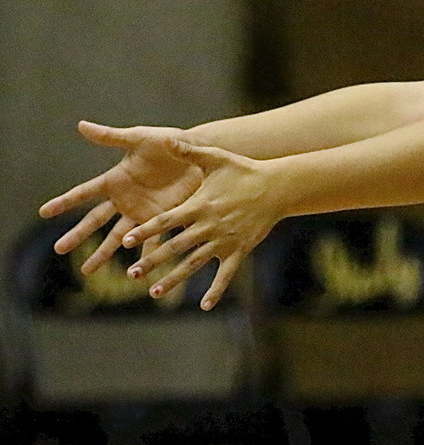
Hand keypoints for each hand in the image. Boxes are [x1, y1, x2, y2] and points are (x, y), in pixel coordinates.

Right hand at [39, 122, 202, 273]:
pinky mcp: (164, 220)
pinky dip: (145, 257)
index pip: (84, 193)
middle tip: (58, 249)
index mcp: (116, 179)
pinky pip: (153, 241)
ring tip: (87, 272)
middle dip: (77, 235)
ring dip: (103, 254)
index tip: (44, 212)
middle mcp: (126, 200)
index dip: (64, 202)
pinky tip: (136, 274)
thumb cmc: (169, 142)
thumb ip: (112, 137)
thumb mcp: (140, 138)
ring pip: (119, 237)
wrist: (200, 154)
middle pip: (95, 221)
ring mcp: (143, 212)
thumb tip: (80, 125)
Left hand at [121, 142, 281, 309]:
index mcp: (199, 205)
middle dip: (152, 260)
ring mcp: (224, 241)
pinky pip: (226, 274)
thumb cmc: (244, 171)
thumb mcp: (216, 158)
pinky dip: (216, 290)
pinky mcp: (239, 250)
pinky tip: (204, 305)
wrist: (277, 188)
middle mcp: (208, 226)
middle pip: (175, 247)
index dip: (145, 231)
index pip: (165, 221)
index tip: (125, 242)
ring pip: (194, 264)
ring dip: (174, 279)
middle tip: (131, 273)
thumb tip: (166, 139)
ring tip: (154, 292)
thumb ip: (189, 151)